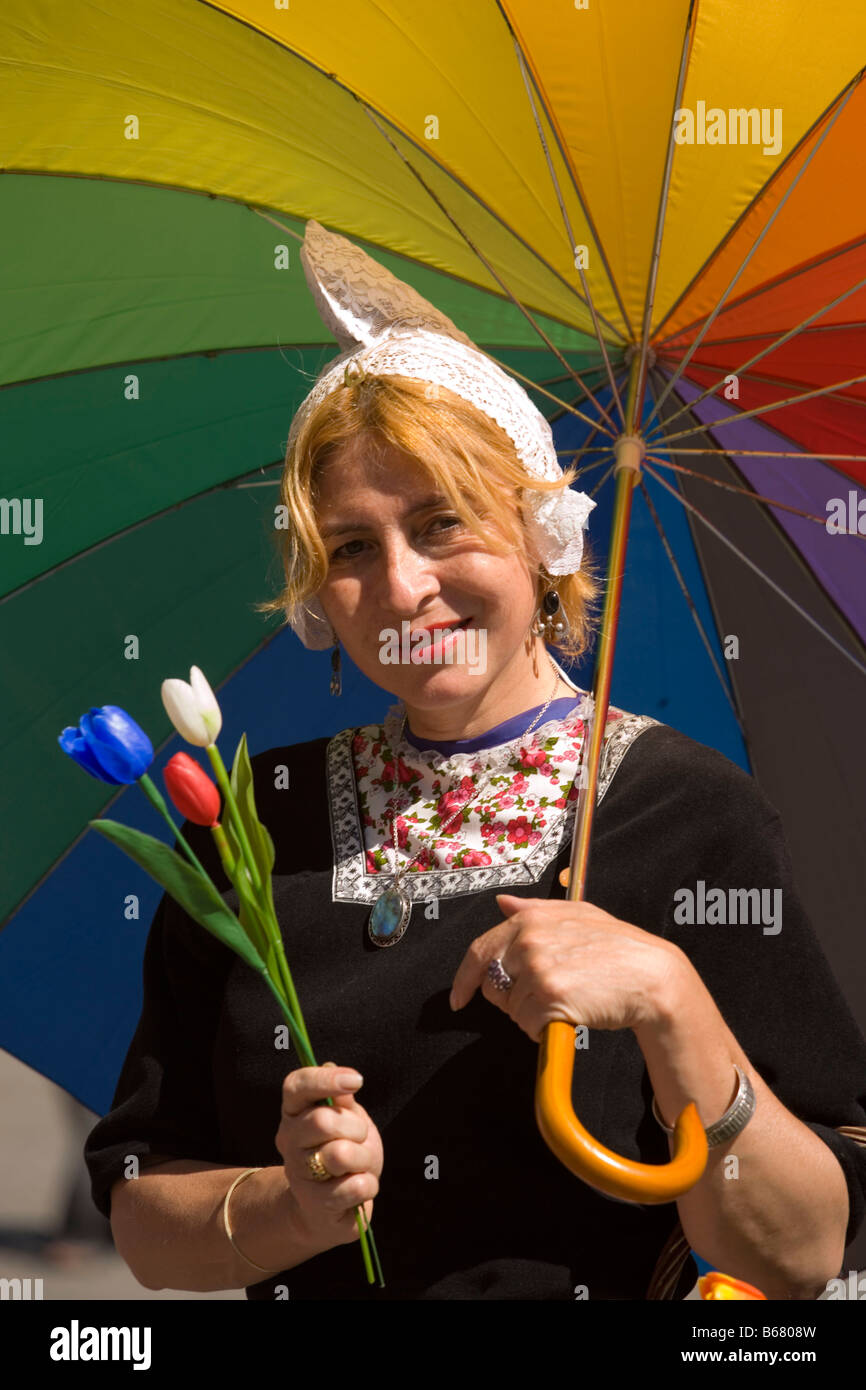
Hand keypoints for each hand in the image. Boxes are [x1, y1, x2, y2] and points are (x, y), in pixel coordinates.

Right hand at [276, 1062, 383, 1254]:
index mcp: (294, 1111)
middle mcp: (288, 1139)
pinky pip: (355, 1186)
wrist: (330, 1208)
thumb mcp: (348, 1120)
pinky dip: (368, 1185)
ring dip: (364, 1158)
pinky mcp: (314, 1204)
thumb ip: (341, 1100)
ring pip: (340, 1154)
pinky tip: (358, 1187)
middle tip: (360, 1138)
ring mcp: (298, 1173)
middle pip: (322, 1121)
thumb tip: (332, 1068)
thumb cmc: (343, 1152)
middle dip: (355, 1128)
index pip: (296, 1085)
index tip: (356, 1080)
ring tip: (360, 1165)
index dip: (325, 1079)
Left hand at [449, 894, 683, 1042]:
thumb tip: (501, 903)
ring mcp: (538, 969)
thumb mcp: (576, 914)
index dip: (464, 980)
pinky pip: (529, 1025)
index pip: (478, 951)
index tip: (458, 999)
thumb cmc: (617, 946)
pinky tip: (570, 1013)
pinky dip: (544, 1028)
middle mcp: (527, 940)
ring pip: (512, 1009)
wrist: (650, 974)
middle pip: (493, 985)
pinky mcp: (549, 997)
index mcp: (528, 919)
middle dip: (511, 997)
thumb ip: (533, 908)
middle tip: (546, 995)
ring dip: (532, 1014)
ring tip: (566, 1000)